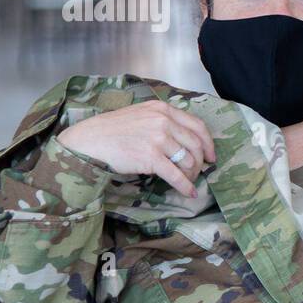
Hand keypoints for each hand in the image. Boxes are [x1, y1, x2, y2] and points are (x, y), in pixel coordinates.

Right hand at [56, 99, 216, 197]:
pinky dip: (185, 186)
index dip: (208, 143)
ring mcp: (158, 139)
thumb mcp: (142, 115)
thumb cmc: (114, 130)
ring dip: (190, 175)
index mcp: (163, 109)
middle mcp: (163, 121)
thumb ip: (164, 121)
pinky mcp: (151, 157)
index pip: (197, 125)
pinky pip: (176, 175)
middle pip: (195, 145)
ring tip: (187, 181)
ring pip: (188, 161)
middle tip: (198, 171)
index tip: (211, 155)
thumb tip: (186, 141)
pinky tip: (188, 192)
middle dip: (200, 162)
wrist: (91, 140)